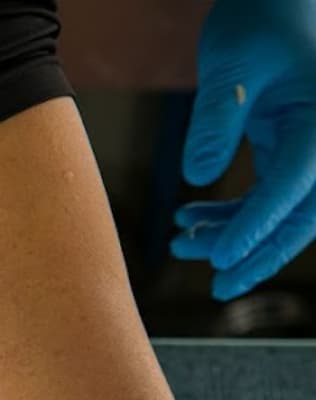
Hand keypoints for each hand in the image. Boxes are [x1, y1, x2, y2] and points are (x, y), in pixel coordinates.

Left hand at [170, 0, 315, 299]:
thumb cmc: (260, 19)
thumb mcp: (232, 65)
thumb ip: (216, 119)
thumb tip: (196, 178)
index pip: (290, 188)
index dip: (256, 228)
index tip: (222, 260)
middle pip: (299, 216)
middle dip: (258, 254)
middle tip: (218, 288)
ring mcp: (308, 147)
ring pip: (278, 211)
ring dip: (232, 234)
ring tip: (181, 244)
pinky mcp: (288, 147)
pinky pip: (265, 195)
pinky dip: (230, 213)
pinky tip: (189, 220)